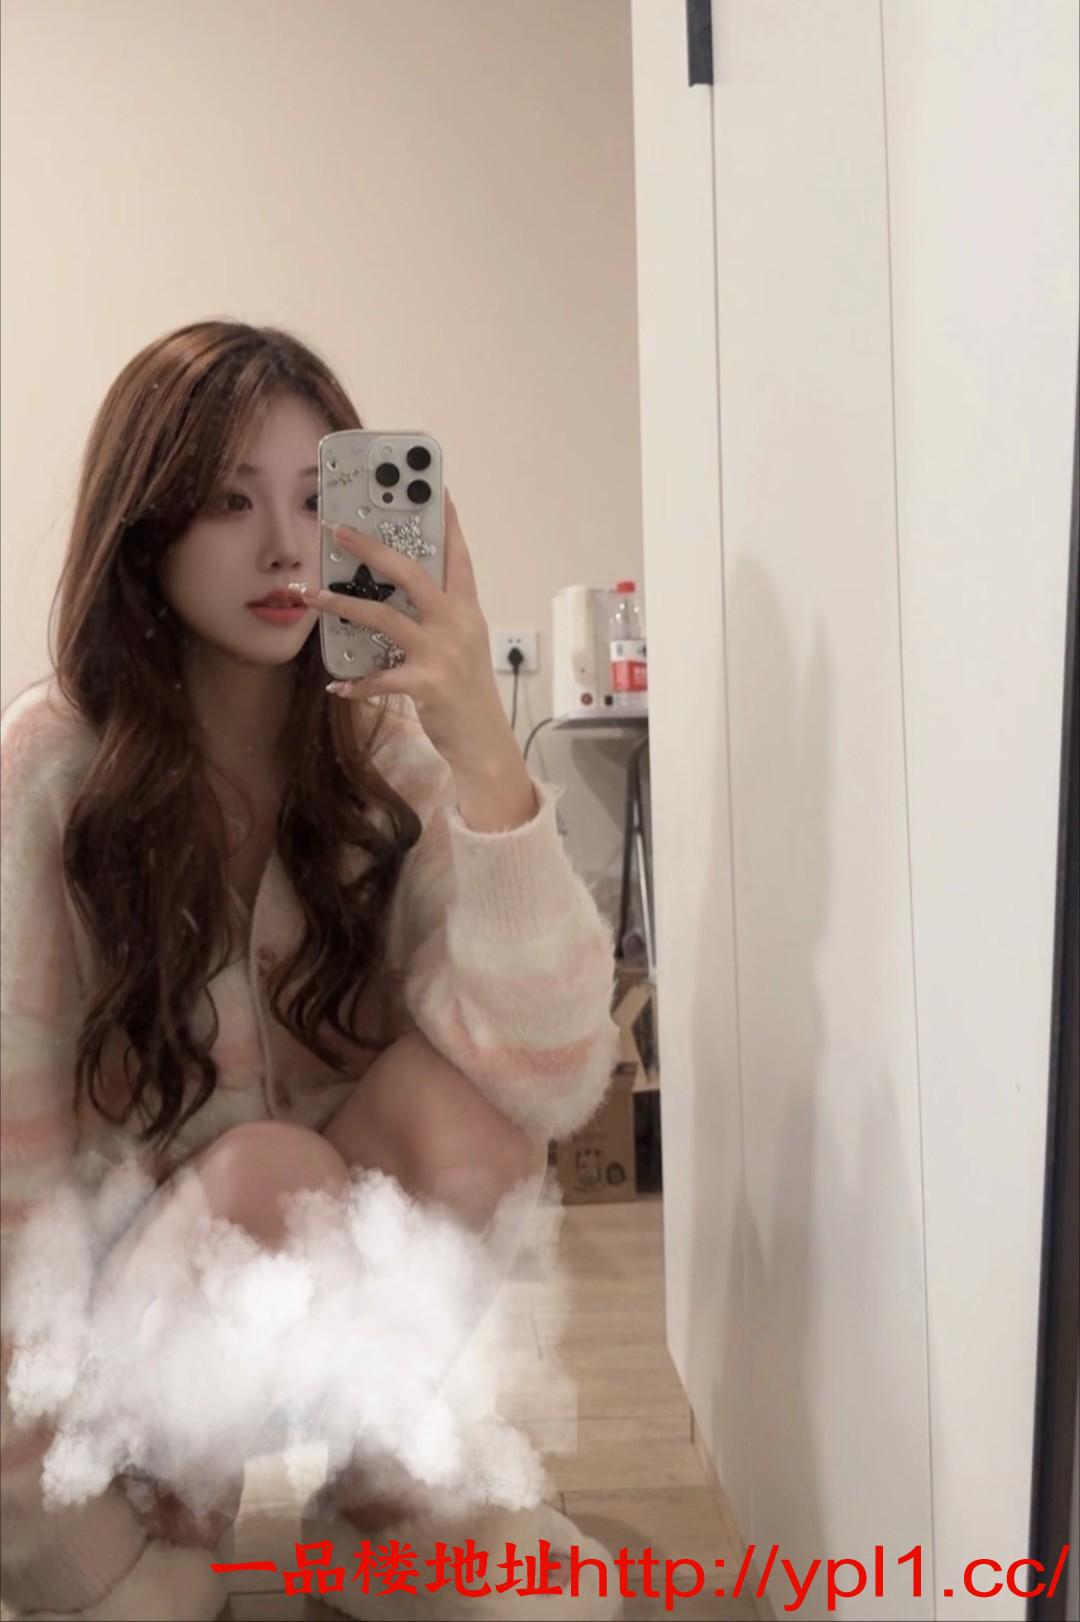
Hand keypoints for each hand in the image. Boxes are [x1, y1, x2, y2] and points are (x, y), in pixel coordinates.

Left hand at [291, 488, 514, 773]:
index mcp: (466, 609)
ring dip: (341, 603)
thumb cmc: (467, 689)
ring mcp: (441, 652)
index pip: (458, 556)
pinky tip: (336, 685)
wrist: (484, 740)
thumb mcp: (462, 642)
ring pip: (384, 616)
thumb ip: (438, 615)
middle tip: (337, 529)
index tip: (435, 489)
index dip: (447, 521)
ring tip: (309, 594)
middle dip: (370, 548)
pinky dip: (356, 681)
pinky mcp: (427, 684)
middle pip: (411, 572)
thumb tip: (394, 593)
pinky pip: (380, 677)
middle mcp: (456, 623)